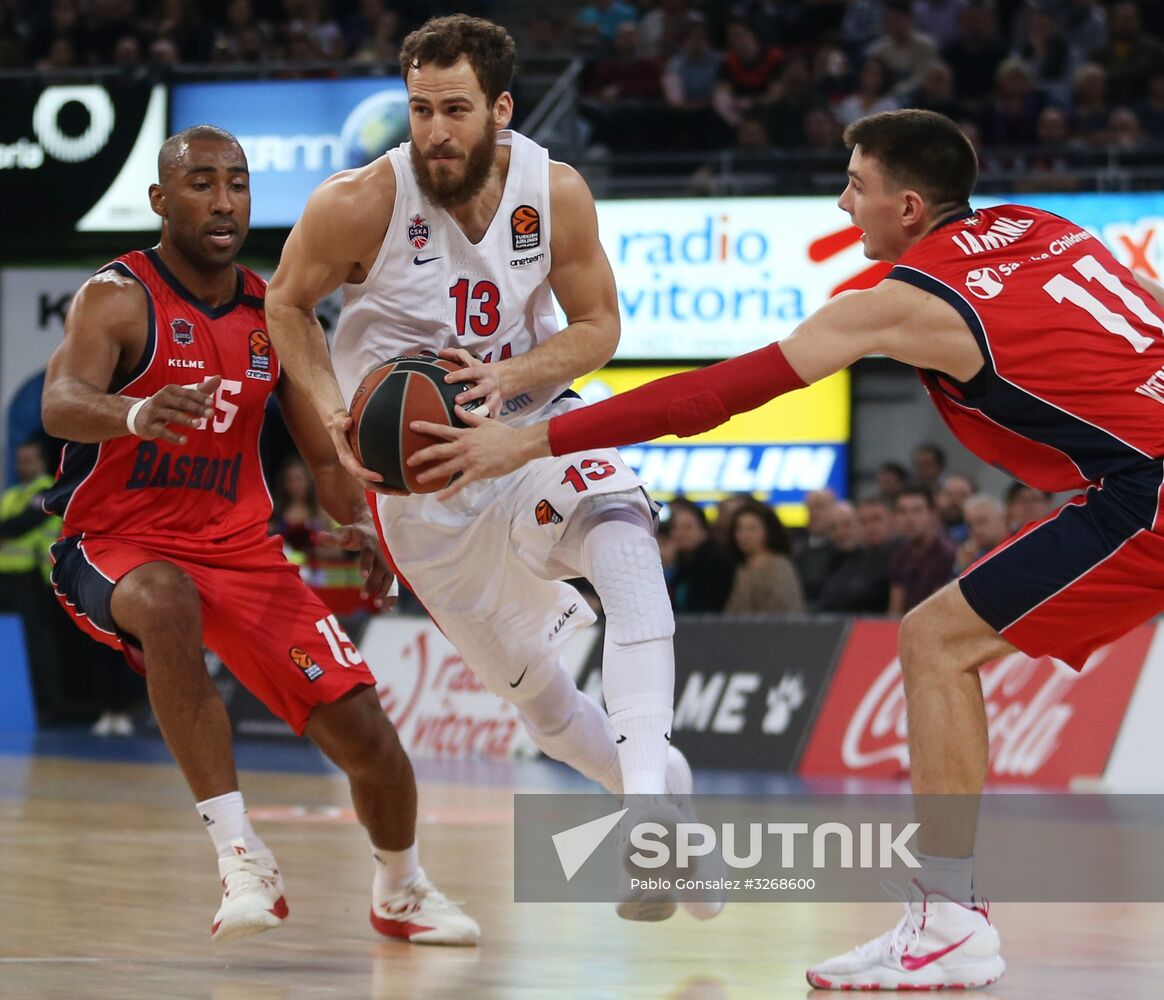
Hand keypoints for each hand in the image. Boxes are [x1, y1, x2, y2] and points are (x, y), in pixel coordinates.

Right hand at [134, 375, 220, 443]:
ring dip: (186, 419)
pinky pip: (162, 431)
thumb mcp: (182, 397)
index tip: (211, 403)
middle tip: (210, 413)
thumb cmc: (167, 405)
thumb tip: (219, 378)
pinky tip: (184, 440)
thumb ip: (200, 390)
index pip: (188, 393)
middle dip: (196, 408)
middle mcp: (162, 398)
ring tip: (199, 424)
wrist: (138, 416)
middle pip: (182, 403)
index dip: (199, 397)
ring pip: (172, 415)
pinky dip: (173, 436)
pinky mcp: (148, 425)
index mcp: (171, 390)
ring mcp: (154, 411)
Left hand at [317, 521, 396, 609]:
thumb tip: (319, 536)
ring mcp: (389, 561)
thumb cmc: (356, 533)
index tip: (361, 576)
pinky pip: (392, 583)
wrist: (375, 528)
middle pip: (381, 567)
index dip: (366, 563)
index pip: (369, 552)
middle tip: (363, 596)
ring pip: (389, 577)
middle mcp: (383, 551)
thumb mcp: (344, 532)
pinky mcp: (391, 569)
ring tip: (377, 605)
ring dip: (385, 591)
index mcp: (370, 541)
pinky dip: (392, 595)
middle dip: (374, 582)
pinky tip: (387, 608)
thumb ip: (333, 537)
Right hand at [322, 409, 407, 496]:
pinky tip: (403, 483)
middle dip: (384, 490)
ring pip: (375, 485)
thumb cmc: (341, 424)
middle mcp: (354, 467)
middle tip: (401, 491)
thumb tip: (347, 422)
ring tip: (407, 492)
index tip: (381, 477)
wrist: (338, 428)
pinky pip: (378, 480)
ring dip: (390, 490)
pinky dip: (390, 483)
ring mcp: (361, 470)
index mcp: (347, 459)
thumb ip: (342, 422)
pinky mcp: (367, 468)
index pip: (357, 470)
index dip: (368, 475)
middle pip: (368, 484)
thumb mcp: (339, 422)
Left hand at [407, 406, 548, 499]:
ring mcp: (470, 460)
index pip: (442, 429)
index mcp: (465, 434)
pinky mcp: (478, 472)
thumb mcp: (485, 421)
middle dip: (422, 455)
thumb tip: (456, 408)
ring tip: (419, 479)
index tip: (412, 426)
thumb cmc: (504, 433)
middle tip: (409, 460)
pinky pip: (460, 484)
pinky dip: (449, 491)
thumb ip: (469, 416)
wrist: (519, 444)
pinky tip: (440, 497)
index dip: (426, 427)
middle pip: (438, 450)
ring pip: (446, 468)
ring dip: (431, 473)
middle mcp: (464, 447)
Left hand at [437, 347, 502, 417]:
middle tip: (456, 400)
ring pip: (489, 407)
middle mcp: (490, 385)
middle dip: (469, 395)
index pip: (470, 372)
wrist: (504, 379)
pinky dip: (486, 424)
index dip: (458, 375)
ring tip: (468, 420)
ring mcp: (495, 398)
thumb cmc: (481, 371)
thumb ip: (456, 355)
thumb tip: (440, 352)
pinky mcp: (498, 408)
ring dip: (479, 413)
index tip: (446, 379)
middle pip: (480, 390)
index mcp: (482, 372)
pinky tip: (476, 431)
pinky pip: (493, 418)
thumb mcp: (471, 360)